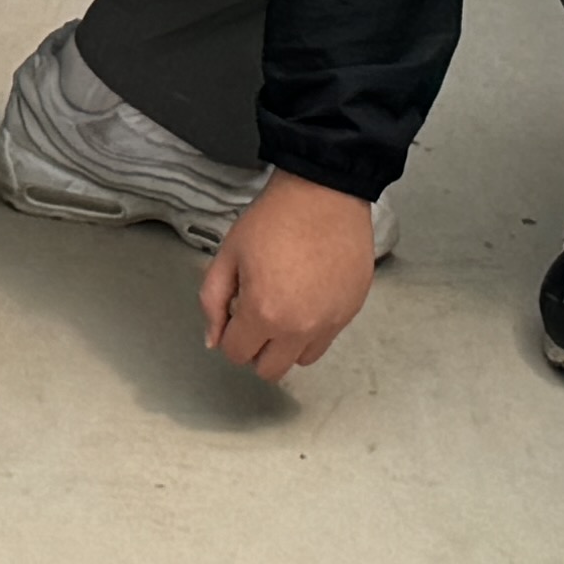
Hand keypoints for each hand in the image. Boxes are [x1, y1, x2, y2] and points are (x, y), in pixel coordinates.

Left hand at [198, 174, 382, 379]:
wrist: (324, 192)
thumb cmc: (274, 218)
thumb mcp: (228, 254)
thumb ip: (212, 302)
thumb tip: (214, 340)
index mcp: (263, 313)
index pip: (236, 353)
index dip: (230, 334)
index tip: (236, 311)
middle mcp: (299, 328)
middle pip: (270, 370)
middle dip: (257, 348)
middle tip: (258, 314)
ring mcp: (330, 322)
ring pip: (301, 359)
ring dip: (288, 343)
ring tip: (286, 304)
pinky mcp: (350, 312)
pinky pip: (326, 337)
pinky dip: (314, 327)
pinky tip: (309, 293)